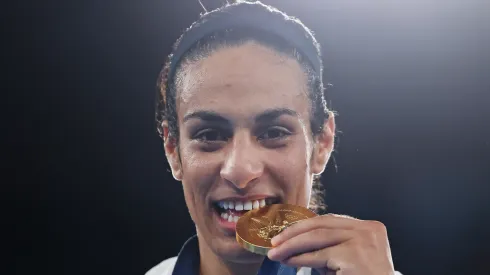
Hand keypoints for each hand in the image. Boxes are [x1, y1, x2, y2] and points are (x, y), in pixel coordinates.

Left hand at [267, 214, 395, 274]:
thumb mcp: (348, 256)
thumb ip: (330, 245)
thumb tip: (295, 241)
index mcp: (369, 227)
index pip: (330, 220)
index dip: (304, 226)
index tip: (286, 233)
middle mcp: (368, 229)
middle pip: (322, 225)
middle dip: (294, 233)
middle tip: (275, 242)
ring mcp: (362, 241)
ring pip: (317, 237)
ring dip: (292, 245)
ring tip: (276, 253)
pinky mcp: (354, 255)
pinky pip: (319, 255)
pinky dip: (300, 258)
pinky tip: (289, 260)